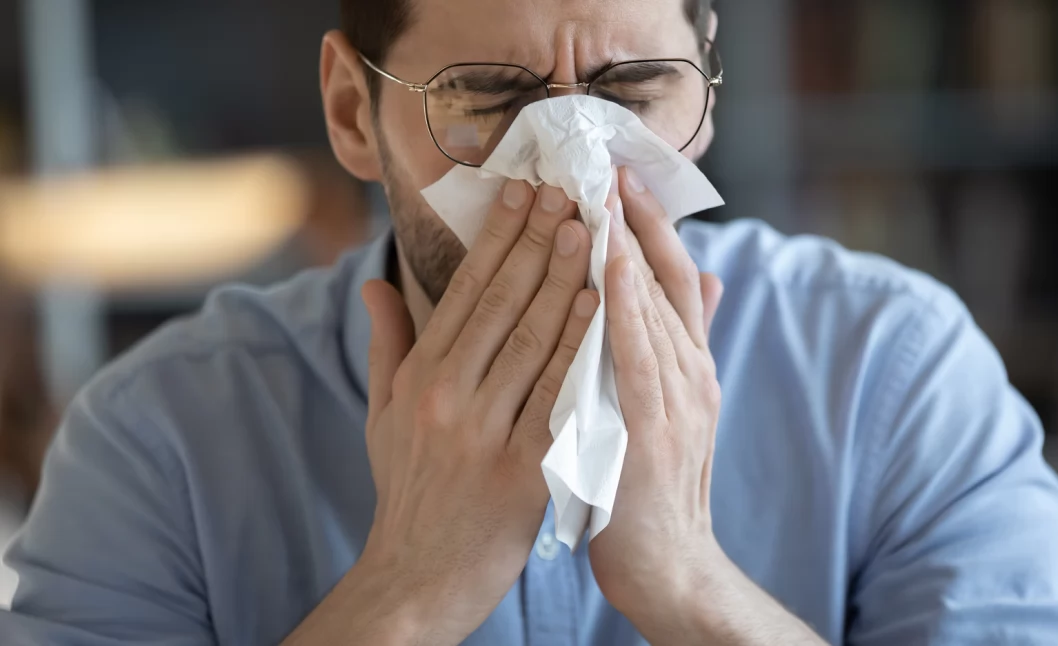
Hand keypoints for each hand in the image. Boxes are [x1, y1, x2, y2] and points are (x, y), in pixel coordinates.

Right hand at [285, 180, 595, 645]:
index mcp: (421, 377)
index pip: (465, 291)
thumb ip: (388, 344)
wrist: (418, 578)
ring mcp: (485, 433)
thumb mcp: (384, 415)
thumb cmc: (409, 491)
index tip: (523, 190)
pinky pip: (558, 398)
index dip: (497, 237)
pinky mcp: (522, 470)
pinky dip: (581, 350)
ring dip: (565, 281)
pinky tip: (602, 310)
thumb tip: (376, 280)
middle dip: (538, 241)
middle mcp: (449, 397)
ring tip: (592, 231)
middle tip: (568, 191)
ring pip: (533, 341)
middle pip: (502, 304)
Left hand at [588, 168, 725, 616]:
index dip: (648, 224)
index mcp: (684, 363)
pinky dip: (628, 311)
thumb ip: (679, 343)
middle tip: (608, 164)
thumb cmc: (652, 482)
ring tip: (606, 195)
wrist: (668, 562)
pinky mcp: (655, 432)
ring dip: (631, 248)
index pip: (667, 277)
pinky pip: (639, 359)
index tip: (620, 174)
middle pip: (664, 280)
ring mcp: (677, 400)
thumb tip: (704, 275)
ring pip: (653, 309)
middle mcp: (688, 372)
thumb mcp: (671, 404)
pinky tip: (610, 271)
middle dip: (638, 220)